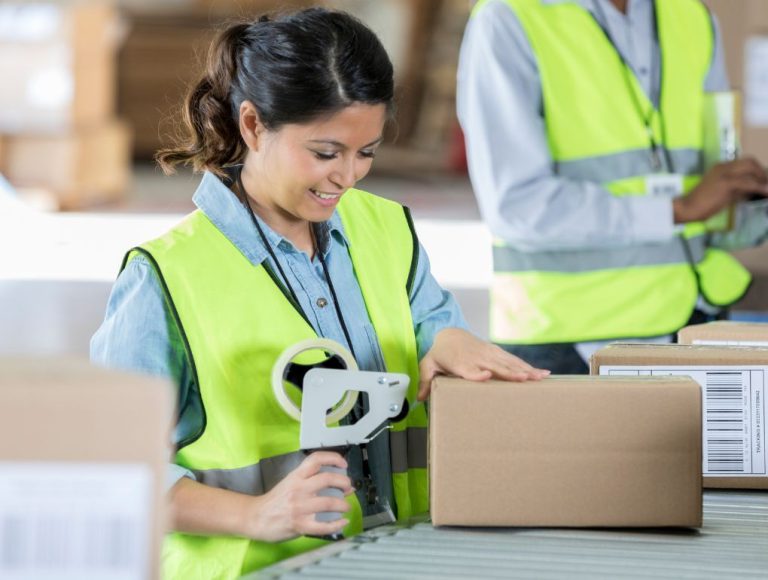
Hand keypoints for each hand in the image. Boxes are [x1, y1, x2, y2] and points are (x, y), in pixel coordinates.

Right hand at [245, 451, 353, 541]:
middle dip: (343, 482)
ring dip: (343, 504)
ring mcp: (299, 507)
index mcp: (296, 476)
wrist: (255, 517)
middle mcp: (298, 489)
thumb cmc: (275, 501)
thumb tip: (341, 485)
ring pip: (329, 502)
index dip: (333, 458)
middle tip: (347, 487)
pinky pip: (323, 525)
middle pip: (327, 479)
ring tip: (346, 506)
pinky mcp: (300, 525)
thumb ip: (312, 482)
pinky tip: (342, 522)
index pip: (316, 459)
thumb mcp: (291, 484)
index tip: (343, 464)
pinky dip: (337, 524)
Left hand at [417, 328, 549, 400]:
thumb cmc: (439, 353)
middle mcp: (477, 357)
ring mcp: (489, 353)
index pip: (470, 369)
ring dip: (526, 370)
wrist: (449, 332)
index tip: (487, 376)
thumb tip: (419, 398)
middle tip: (525, 380)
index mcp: (460, 362)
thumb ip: (424, 381)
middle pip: (495, 366)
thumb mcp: (427, 365)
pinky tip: (542, 373)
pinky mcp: (497, 352)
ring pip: (509, 362)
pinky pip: (514, 360)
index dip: (478, 373)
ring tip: (541, 377)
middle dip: (511, 372)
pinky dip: (528, 366)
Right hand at [673, 158, 767, 222]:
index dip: (757, 171)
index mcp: (720, 167)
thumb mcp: (723, 193)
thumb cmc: (702, 204)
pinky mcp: (726, 182)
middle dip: (762, 173)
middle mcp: (723, 167)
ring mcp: (724, 173)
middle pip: (750, 162)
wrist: (688, 208)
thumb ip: (738, 189)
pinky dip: (759, 187)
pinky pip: (748, 182)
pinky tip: (765, 192)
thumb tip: (754, 190)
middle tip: (766, 185)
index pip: (745, 163)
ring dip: (763, 179)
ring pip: (751, 169)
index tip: (763, 181)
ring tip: (767, 190)